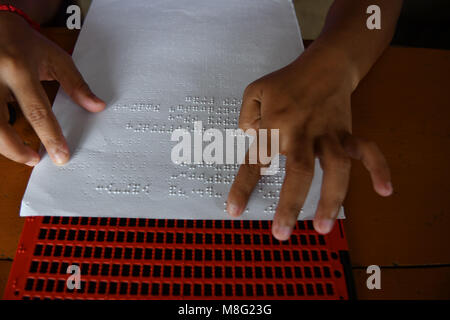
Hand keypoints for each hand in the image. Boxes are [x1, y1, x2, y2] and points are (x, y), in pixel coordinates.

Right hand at [0, 12, 104, 165]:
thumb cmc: (23, 42)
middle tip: (34, 159)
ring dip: (3, 146)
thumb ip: (76, 84)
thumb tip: (97, 107)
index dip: (50, 137)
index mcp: (18, 70)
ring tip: (21, 152)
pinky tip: (6, 136)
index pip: (37, 111)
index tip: (61, 156)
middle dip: (16, 150)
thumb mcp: (55, 58)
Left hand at [226, 44, 392, 239]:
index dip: (243, 187)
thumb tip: (249, 140)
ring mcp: (328, 134)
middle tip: (281, 234)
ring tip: (323, 228)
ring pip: (334, 169)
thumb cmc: (286, 82)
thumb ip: (245, 118)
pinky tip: (384, 190)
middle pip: (298, 173)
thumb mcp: (254, 91)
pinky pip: (366, 150)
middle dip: (290, 205)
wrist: (325, 64)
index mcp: (275, 126)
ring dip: (331, 200)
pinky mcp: (347, 133)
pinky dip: (378, 168)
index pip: (255, 162)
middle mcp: (302, 134)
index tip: (234, 210)